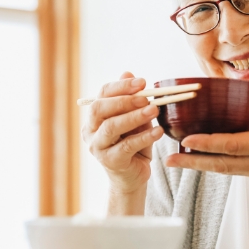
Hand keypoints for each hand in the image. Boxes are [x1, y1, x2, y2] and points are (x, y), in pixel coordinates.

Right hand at [81, 72, 163, 194]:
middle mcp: (90, 131)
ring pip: (111, 127)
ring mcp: (97, 147)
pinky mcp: (110, 161)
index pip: (102, 95)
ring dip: (134, 117)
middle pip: (100, 109)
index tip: (142, 82)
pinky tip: (158, 131)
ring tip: (154, 110)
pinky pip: (126, 146)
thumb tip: (128, 72)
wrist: (133, 176)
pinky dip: (144, 137)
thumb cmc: (133, 144)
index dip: (121, 86)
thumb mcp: (134, 119)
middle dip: (124, 100)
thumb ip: (131, 99)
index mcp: (94, 117)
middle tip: (146, 97)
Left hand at [164, 69, 248, 199]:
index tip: (187, 141)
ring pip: (223, 170)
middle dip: (192, 163)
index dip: (209, 144)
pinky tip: (201, 159)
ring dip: (199, 165)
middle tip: (167, 160)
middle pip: (220, 164)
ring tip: (176, 160)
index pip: (234, 145)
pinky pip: (232, 170)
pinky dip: (214, 164)